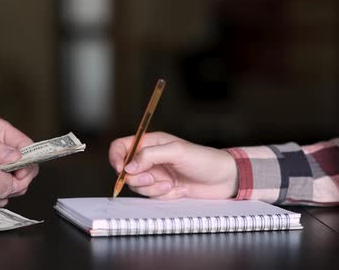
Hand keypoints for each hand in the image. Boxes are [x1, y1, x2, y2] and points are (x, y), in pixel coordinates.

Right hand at [109, 132, 237, 199]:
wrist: (222, 179)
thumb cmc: (203, 159)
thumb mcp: (176, 151)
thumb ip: (149, 155)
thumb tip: (128, 166)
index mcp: (149, 142)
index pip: (121, 146)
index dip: (115, 157)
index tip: (120, 169)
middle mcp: (148, 158)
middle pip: (125, 170)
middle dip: (137, 178)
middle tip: (152, 178)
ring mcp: (154, 174)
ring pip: (137, 185)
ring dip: (152, 188)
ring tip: (170, 184)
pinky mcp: (161, 189)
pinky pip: (150, 195)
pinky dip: (162, 195)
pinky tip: (177, 190)